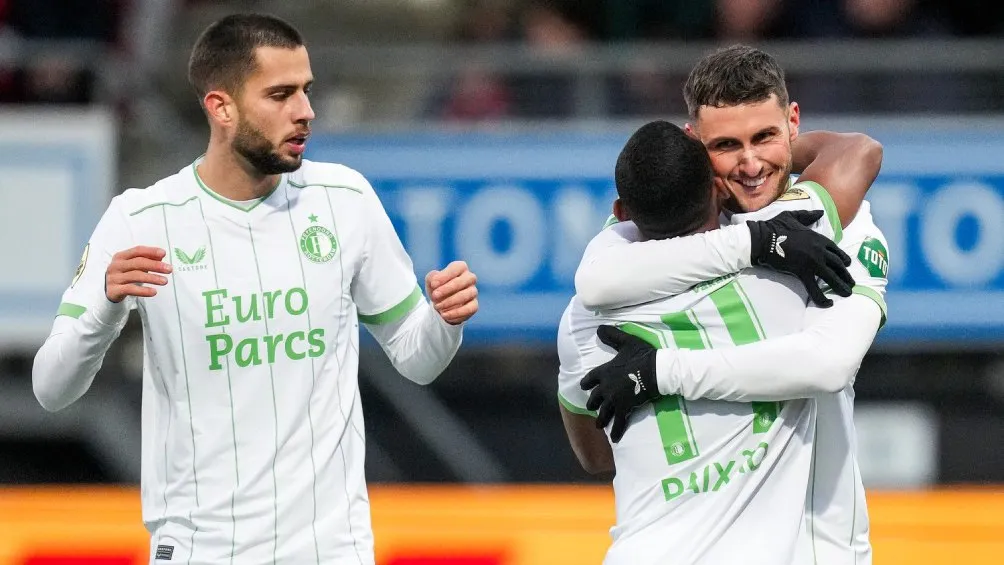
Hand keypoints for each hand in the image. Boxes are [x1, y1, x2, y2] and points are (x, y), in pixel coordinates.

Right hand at [105, 246, 171, 302]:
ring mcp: (114, 278)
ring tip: (165, 281)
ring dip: (152, 278)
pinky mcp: (114, 290)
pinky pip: (130, 289)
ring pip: (135, 276)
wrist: (110, 290)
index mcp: (121, 256)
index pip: (137, 250)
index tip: (164, 253)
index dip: (151, 251)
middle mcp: (116, 265)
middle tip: (169, 269)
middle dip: (155, 265)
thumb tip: (161, 256)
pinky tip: (154, 292)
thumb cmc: (125, 274)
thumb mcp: (134, 265)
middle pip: (137, 263)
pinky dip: (143, 291)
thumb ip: (147, 259)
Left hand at [426, 260, 477, 324]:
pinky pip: (468, 309)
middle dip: (447, 289)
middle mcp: (470, 278)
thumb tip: (435, 282)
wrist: (441, 305)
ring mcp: (473, 292)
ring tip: (437, 306)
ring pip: (465, 295)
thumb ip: (432, 278)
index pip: (457, 268)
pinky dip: (455, 313)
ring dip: (449, 302)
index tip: (433, 284)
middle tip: (435, 296)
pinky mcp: (474, 305)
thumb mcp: (431, 281)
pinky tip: (444, 315)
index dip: (445, 276)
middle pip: (463, 281)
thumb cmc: (437, 289)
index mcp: (460, 268)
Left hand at [580, 325, 658, 442]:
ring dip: (600, 419)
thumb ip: (612, 336)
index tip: (584, 388)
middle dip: (592, 404)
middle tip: (592, 408)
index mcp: (604, 371)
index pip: (589, 379)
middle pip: (594, 398)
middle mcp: (606, 387)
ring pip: (603, 413)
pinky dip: (616, 431)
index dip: (586, 384)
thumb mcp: (626, 342)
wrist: (657, 370)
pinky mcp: (626, 408)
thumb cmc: (642, 355)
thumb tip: (598, 327)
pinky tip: (614, 439)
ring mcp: (615, 400)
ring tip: (599, 425)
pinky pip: (619, 422)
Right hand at [747, 210, 853, 307]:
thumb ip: (808, 215)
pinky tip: (829, 303)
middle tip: (851, 282)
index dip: (843, 258)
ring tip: (847, 293)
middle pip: (838, 265)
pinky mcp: (803, 273)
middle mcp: (819, 251)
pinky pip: (815, 288)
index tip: (847, 265)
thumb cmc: (775, 226)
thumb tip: (819, 212)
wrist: (763, 239)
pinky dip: (822, 298)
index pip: (836, 250)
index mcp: (818, 238)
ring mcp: (813, 263)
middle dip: (846, 274)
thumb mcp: (793, 216)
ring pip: (832, 277)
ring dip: (841, 286)